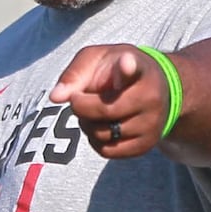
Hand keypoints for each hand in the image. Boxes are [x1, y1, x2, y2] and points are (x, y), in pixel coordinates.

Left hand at [49, 44, 169, 158]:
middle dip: (81, 107)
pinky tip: (100, 125)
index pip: (134, 68)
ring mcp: (152, 123)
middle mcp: (151, 97)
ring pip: (104, 135)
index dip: (128, 66)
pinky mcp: (147, 144)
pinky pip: (108, 151)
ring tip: (94, 110)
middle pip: (105, 111)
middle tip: (79, 98)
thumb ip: (75, 73)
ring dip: (88, 125)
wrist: (155, 88)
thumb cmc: (117, 70)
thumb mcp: (97, 59)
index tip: (126, 62)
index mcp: (139, 68)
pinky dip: (95, 141)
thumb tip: (56, 97)